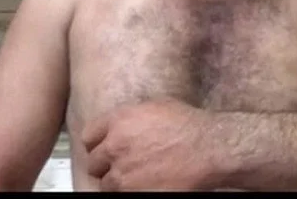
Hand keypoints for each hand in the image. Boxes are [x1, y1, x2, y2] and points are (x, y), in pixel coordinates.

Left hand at [81, 97, 216, 190]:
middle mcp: (115, 147)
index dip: (98, 143)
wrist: (207, 148)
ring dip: (118, 182)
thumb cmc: (189, 125)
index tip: (104, 148)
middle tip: (122, 166)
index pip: (89, 136)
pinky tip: (146, 185)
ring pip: (106, 185)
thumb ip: (132, 116)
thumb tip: (124, 123)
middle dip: (106, 165)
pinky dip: (131, 191)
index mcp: (119, 121)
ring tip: (137, 177)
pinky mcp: (133, 193)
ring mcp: (123, 173)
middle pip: (94, 163)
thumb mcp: (157, 106)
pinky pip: (121, 196)